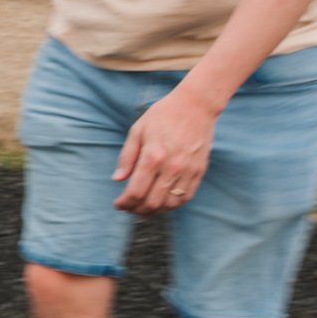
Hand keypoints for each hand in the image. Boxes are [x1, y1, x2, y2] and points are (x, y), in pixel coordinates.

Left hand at [113, 86, 217, 214]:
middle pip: (153, 202)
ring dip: (154, 211)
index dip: (125, 203)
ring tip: (143, 208)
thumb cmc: (162, 115)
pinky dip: (172, 205)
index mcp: (153, 155)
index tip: (118, 204)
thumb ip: (127, 157)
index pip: (136, 191)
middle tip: (129, 208)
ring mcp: (188, 170)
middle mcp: (172, 166)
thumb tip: (117, 180)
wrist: (195, 106)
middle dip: (137, 210)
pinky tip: (162, 202)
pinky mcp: (199, 171)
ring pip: (170, 204)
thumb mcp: (137, 130)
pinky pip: (186, 197)